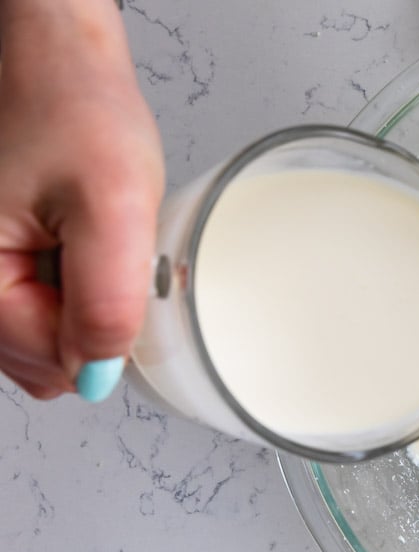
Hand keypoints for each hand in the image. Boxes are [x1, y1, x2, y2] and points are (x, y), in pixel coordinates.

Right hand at [0, 0, 163, 400]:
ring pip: (44, 337)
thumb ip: (105, 300)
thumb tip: (97, 375)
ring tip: (86, 233)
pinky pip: (40, 305)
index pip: (52, 363)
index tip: (119, 275)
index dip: (103, 331)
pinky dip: (70, 282)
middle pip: (44, 358)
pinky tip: (75, 237)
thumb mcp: (112, 204)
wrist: (53, 51)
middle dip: (88, 316)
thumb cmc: (70, 101)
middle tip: (101, 246)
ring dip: (81, 299)